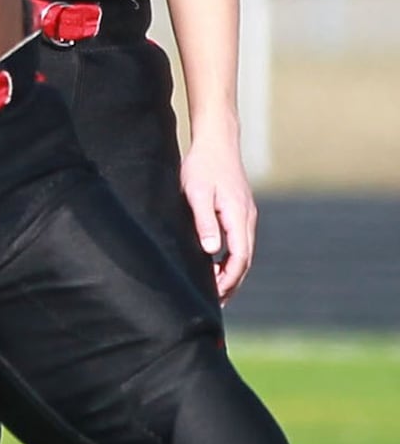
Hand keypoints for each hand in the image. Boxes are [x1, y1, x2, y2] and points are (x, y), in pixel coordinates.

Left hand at [181, 126, 256, 300]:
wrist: (216, 141)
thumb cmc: (202, 166)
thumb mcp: (197, 193)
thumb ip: (204, 221)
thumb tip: (212, 250)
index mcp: (238, 217)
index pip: (239, 259)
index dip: (228, 280)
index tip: (215, 296)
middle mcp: (247, 220)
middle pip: (243, 260)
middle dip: (231, 283)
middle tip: (215, 303)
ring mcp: (245, 215)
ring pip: (242, 252)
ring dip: (231, 272)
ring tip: (215, 290)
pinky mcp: (239, 211)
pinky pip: (239, 242)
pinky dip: (230, 258)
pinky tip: (216, 263)